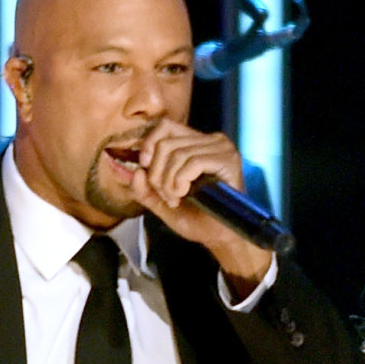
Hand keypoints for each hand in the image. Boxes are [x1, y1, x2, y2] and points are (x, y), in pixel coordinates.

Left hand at [116, 117, 270, 287]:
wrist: (221, 237)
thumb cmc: (197, 219)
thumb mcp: (162, 202)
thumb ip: (144, 189)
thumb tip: (135, 172)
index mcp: (196, 143)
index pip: (165, 126)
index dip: (149, 144)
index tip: (144, 167)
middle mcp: (211, 140)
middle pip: (166, 143)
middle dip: (157, 174)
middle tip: (167, 195)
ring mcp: (222, 148)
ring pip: (177, 154)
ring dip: (169, 181)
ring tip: (176, 198)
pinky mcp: (229, 160)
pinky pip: (193, 162)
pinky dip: (181, 180)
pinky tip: (185, 193)